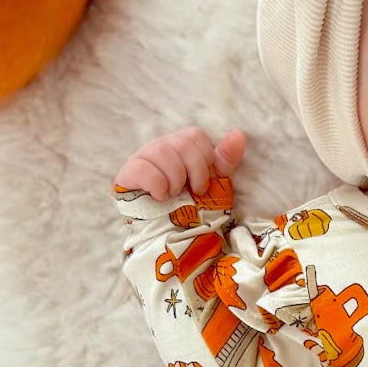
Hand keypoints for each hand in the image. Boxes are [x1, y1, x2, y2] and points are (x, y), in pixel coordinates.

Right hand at [113, 126, 246, 198]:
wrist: (168, 231)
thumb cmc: (191, 204)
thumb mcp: (213, 182)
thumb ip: (226, 160)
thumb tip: (239, 134)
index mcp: (181, 145)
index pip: (196, 135)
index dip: (205, 160)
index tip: (203, 183)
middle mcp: (161, 146)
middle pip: (182, 143)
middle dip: (194, 173)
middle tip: (191, 192)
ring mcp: (143, 157)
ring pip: (162, 152)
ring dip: (175, 181)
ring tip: (173, 196)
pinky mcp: (128, 173)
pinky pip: (143, 169)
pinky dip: (157, 186)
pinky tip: (159, 197)